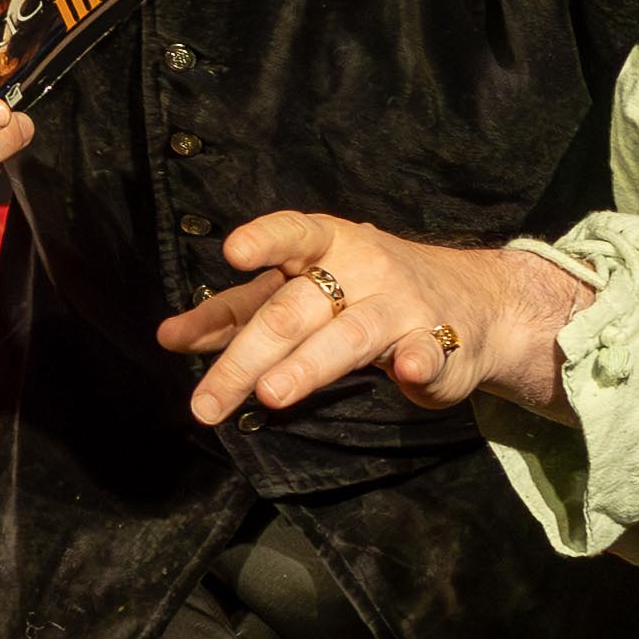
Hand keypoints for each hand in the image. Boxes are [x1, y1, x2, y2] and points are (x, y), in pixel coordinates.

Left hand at [155, 211, 593, 426]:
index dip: (264, 241)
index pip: (291, 235)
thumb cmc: (363, 290)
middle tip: (205, 403)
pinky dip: (419, 363)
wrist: (471, 300)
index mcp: (327, 244)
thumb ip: (238, 313)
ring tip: (273, 394)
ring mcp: (402, 307)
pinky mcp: (440, 346)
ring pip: (349, 336)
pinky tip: (409, 371)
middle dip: (247, 356)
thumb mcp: (302, 290)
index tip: (233, 251)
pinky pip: (428, 354)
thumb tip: (168, 338)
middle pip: (296, 310)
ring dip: (310, 364)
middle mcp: (363, 268)